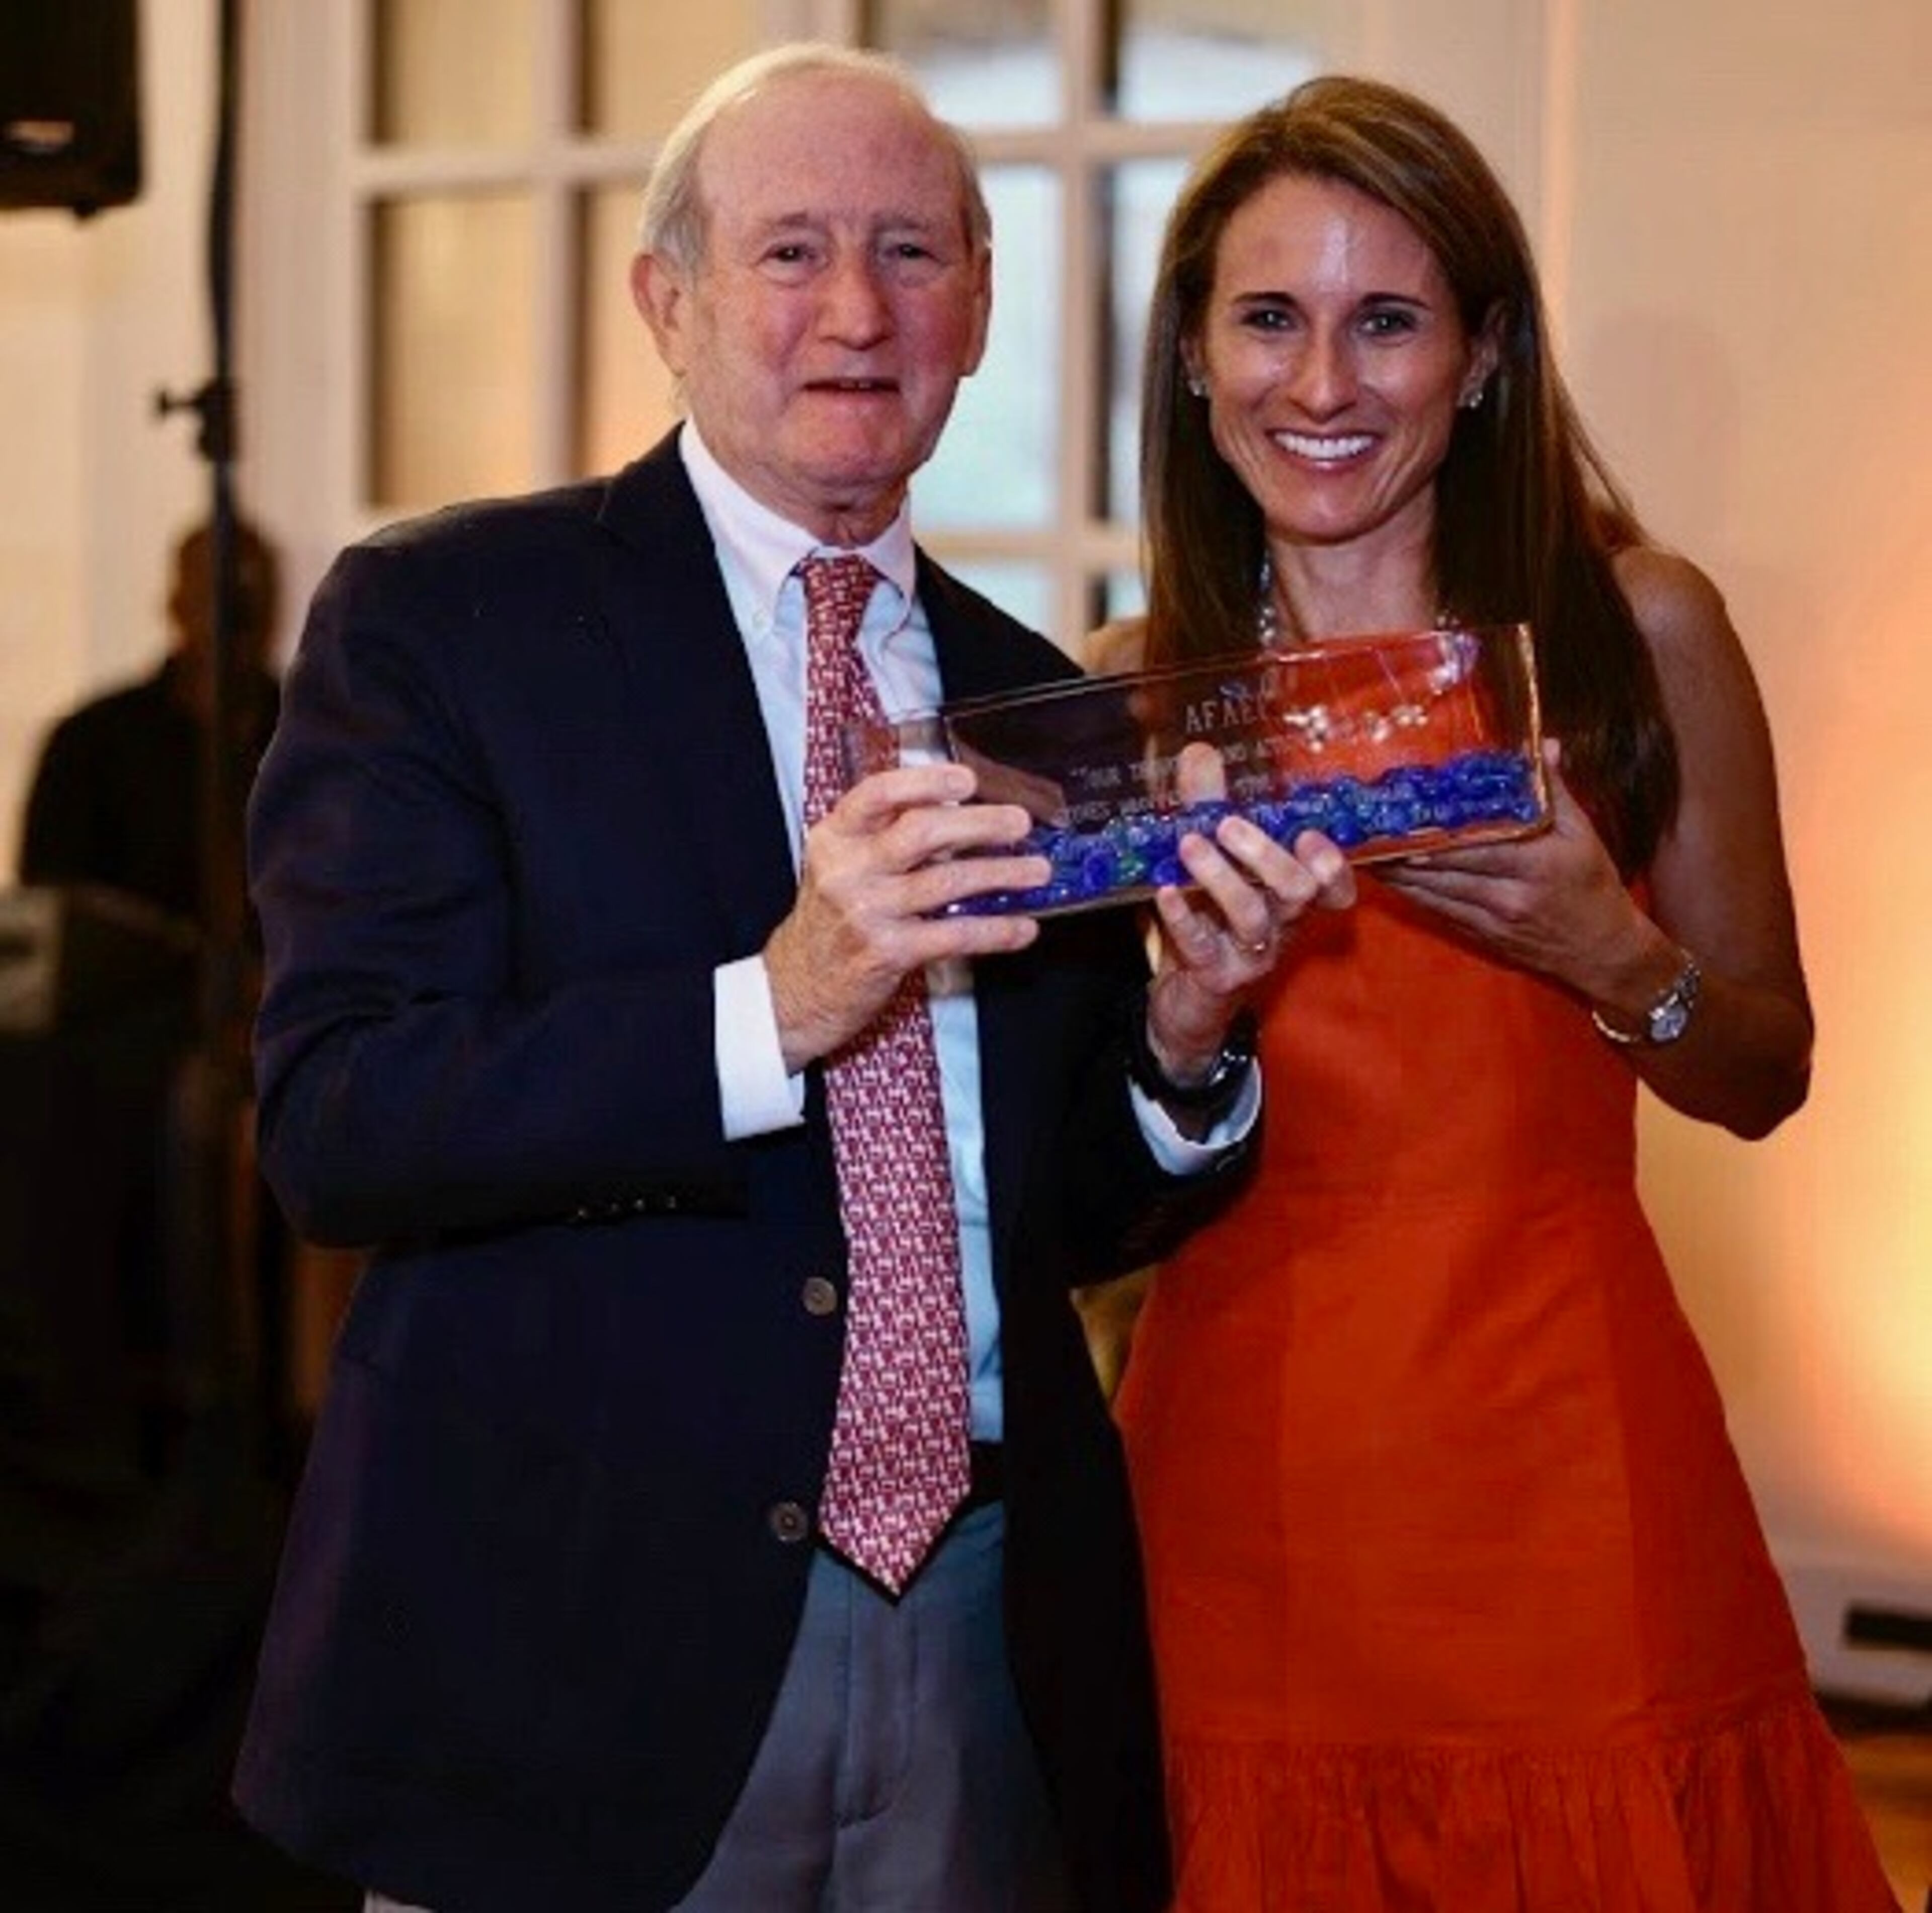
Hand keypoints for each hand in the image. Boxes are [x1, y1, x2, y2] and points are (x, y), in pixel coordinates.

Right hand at [765, 762, 1049, 1070]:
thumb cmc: (829, 922)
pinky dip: (995, 931)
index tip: (966, 780)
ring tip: (1036, 870)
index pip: (878, 794)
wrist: (795, 989)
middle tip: (1018, 824)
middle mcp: (848, 870)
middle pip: (922, 832)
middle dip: (980, 824)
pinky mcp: (887, 953)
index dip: (926, 782)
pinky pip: (954, 935)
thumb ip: (882, 835)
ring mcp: (867, 912)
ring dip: (1001, 874)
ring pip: (947, 882)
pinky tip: (1022, 928)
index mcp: (835, 838)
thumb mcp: (840, 866)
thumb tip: (955, 811)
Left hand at [1145, 745, 1356, 1078]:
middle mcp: (1281, 923)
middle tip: (1229, 824)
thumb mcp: (1210, 856)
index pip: (1335, 883)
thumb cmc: (1208, 915)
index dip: (1331, 862)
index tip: (1307, 833)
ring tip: (1190, 845)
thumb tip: (1199, 751)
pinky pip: (1203, 945)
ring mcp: (1251, 953)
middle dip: (1267, 855)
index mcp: (1290, 895)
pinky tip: (1165, 892)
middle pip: (1298, 890)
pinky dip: (1183, 916)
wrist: (1185, 996)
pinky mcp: (1215, 975)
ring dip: (1222, 877)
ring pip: (1253, 916)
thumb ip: (1208, 805)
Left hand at [1374, 740, 1652, 995]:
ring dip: (1394, 873)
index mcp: (1536, 863)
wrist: (1602, 951)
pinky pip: (1435, 909)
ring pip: (1430, 892)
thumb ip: (1556, 791)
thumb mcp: (1584, 834)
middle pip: (1440, 869)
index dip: (1431, 834)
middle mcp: (1508, 895)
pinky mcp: (1478, 935)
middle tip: (1363, 827)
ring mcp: (1489, 919)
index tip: (1398, 814)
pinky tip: (1387, 877)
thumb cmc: (1593, 885)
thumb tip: (1543, 745)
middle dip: (1399, 850)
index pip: (1472, 845)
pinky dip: (1409, 892)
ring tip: (1360, 850)